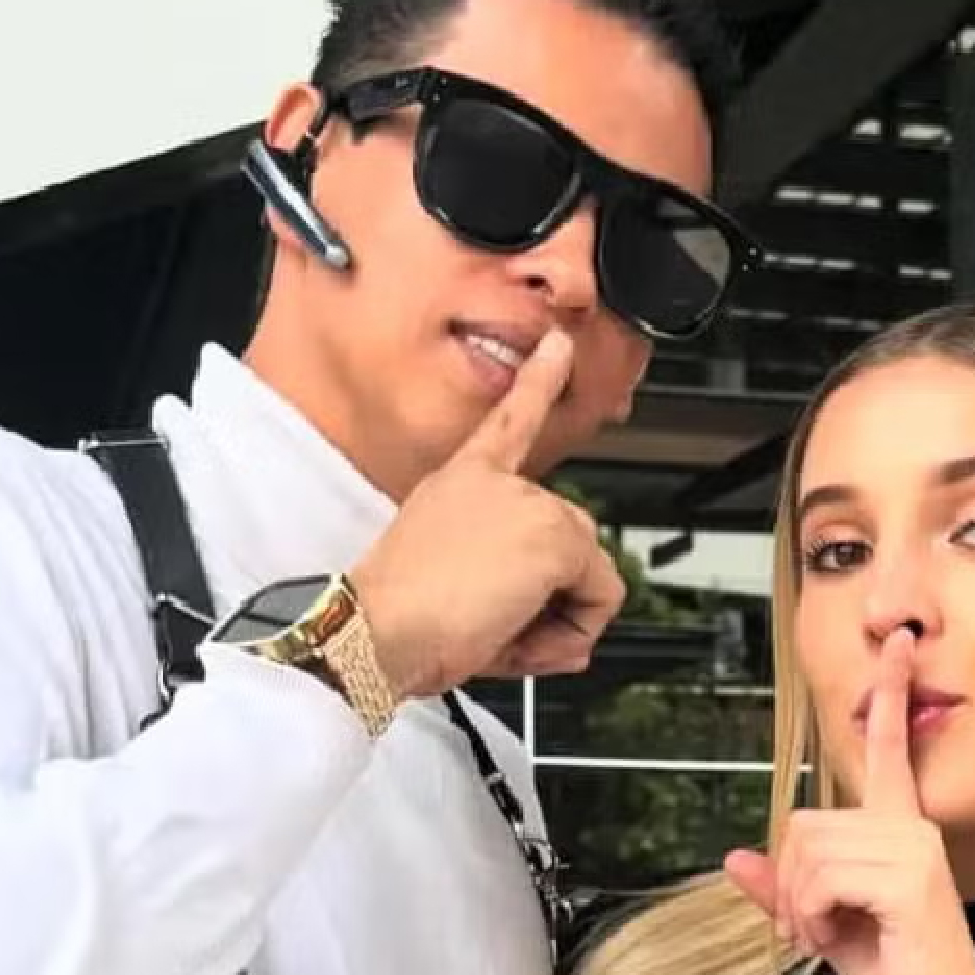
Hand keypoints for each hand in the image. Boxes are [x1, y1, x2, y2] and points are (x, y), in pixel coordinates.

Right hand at [347, 331, 626, 693]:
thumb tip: (565, 631)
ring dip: (559, 622)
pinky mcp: (558, 539)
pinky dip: (575, 630)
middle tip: (497, 626)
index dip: (538, 379)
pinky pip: (601, 600)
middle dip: (551, 600)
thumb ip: (506, 587)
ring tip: (498, 631)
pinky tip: (520, 628)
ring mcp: (532, 505)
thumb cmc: (392, 616)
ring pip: (589, 577)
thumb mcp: (447, 584)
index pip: (509, 422)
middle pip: (570, 543)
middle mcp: (500, 484)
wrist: (373, 628)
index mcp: (462, 481)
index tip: (559, 343)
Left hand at [725, 629, 974, 974]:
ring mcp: (914, 850)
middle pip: (805, 821)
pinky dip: (812, 914)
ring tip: (829, 935)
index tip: (897, 646)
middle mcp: (913, 830)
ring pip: (808, 849)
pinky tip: (837, 938)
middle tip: (814, 927)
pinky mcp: (909, 876)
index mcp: (901, 833)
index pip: (889, 751)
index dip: (890, 696)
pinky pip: (821, 876)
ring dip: (800, 904)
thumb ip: (786, 891)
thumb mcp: (827, 929)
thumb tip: (737, 858)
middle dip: (792, 882)